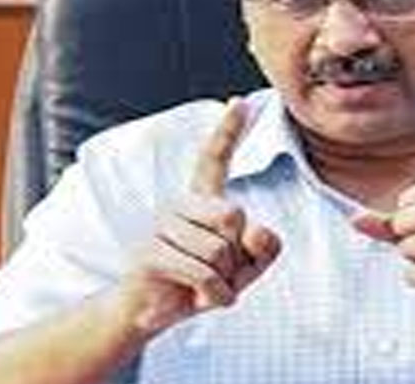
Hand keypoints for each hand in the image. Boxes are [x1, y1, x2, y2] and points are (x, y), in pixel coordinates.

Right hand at [116, 98, 281, 335]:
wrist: (155, 313)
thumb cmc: (203, 283)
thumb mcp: (247, 267)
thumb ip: (265, 247)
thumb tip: (253, 229)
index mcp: (204, 200)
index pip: (215, 159)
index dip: (228, 131)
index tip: (239, 101)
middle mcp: (180, 204)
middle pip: (234, 215)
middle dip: (238, 254)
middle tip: (219, 271)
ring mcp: (162, 226)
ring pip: (219, 250)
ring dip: (223, 280)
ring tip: (203, 283)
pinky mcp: (150, 252)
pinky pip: (202, 273)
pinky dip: (212, 294)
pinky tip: (197, 297)